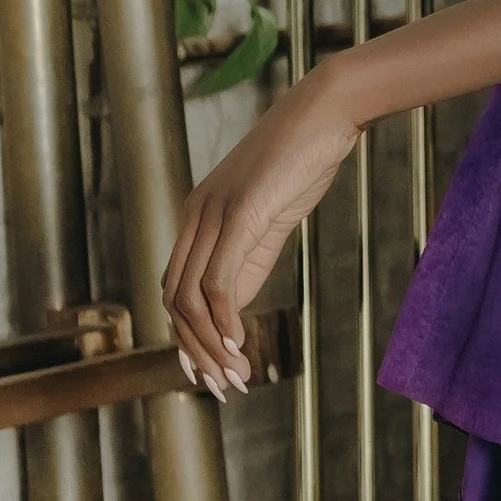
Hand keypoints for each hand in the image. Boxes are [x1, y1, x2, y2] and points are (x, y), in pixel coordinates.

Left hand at [163, 69, 360, 396]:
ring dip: (210, 345)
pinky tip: (240, 342)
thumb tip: (232, 304)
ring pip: (190, 298)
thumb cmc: (303, 159)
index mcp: (197, 217)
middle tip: (222, 387)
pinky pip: (218, 281)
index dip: (187, 337)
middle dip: (195, 352)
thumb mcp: (269, 217)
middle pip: (174, 301)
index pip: (174, 289)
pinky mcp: (240, 215)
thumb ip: (247, 257)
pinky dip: (224, 319)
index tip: (209, 372)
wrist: (326, 112)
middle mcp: (195, 217)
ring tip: (235, 377)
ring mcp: (214, 215)